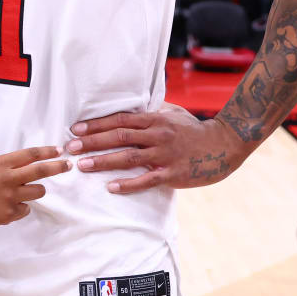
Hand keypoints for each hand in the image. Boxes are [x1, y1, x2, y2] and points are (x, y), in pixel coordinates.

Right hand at [0, 146, 69, 224]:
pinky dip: (20, 206)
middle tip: (67, 165)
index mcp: (1, 164)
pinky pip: (25, 208)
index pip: (30, 155)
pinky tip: (8, 205)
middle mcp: (9, 179)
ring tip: (22, 191)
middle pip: (40, 171)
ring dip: (34, 190)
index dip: (46, 152)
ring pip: (38, 192)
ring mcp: (11, 197)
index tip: (59, 151)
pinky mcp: (11, 213)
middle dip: (57, 167)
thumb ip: (6, 164)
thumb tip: (27, 164)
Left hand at [67, 105, 248, 192]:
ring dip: (103, 161)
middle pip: (119, 137)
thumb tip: (129, 108)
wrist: (226, 144)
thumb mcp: (173, 113)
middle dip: (92, 142)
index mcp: (155, 119)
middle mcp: (158, 135)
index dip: (96, 124)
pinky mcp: (174, 174)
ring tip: (83, 166)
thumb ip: (151, 112)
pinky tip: (111, 187)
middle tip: (70, 147)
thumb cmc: (195, 129)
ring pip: (129, 157)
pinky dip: (128, 184)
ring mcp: (166, 155)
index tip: (75, 129)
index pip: (120, 120)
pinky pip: (147, 180)